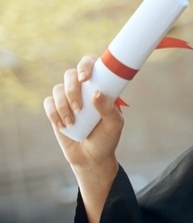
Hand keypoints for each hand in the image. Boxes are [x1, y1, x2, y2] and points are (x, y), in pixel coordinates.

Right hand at [43, 55, 123, 169]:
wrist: (91, 157)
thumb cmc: (107, 138)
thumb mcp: (114, 125)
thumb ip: (108, 109)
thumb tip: (96, 93)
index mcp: (100, 87)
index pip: (91, 65)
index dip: (86, 65)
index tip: (85, 78)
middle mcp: (83, 89)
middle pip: (70, 74)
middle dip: (72, 90)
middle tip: (79, 108)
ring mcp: (67, 98)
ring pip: (58, 89)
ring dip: (63, 106)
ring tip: (73, 123)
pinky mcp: (55, 110)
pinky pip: (48, 103)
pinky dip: (54, 113)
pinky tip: (64, 126)